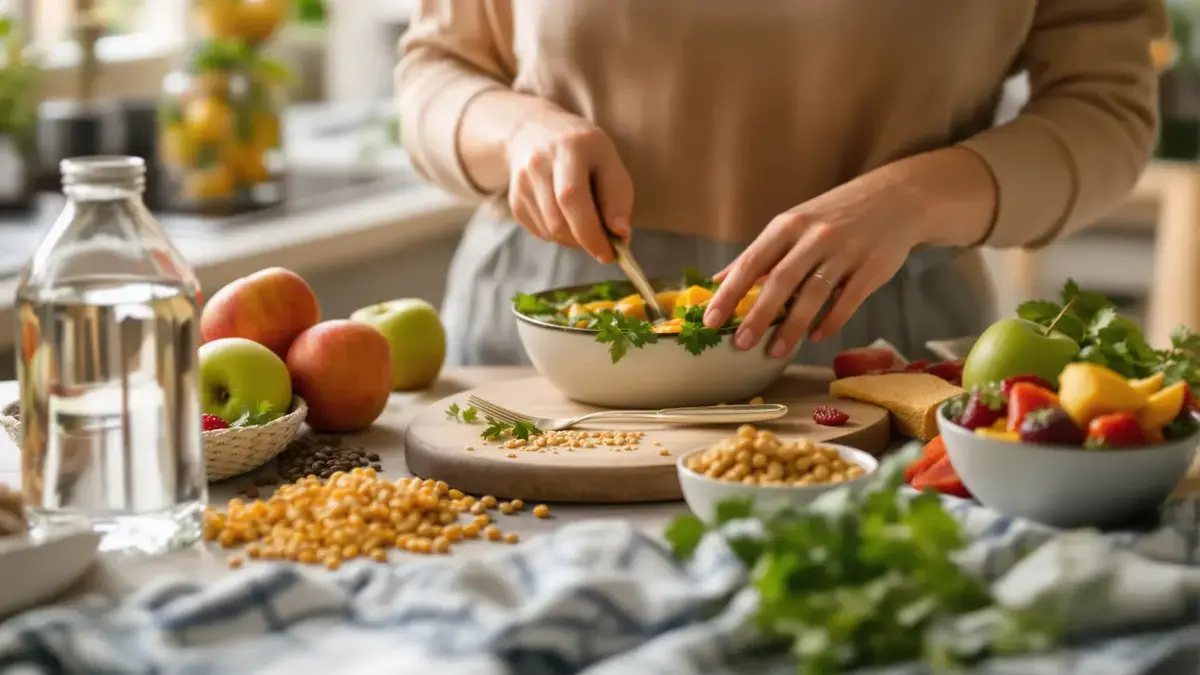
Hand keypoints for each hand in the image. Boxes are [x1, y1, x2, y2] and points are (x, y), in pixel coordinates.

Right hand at [506, 109, 633, 262]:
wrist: (535, 132)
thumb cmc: (583, 151)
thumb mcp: (609, 160)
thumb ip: (618, 197)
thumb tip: (620, 234)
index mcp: (569, 147)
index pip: (572, 197)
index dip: (590, 231)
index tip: (609, 253)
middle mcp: (538, 163)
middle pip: (558, 221)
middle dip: (585, 241)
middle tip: (603, 247)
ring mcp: (521, 183)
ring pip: (550, 232)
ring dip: (574, 239)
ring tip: (587, 224)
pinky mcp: (514, 201)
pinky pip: (541, 233)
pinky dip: (560, 235)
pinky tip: (568, 218)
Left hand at [703, 177, 926, 358]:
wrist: (896, 197)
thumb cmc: (834, 215)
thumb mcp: (793, 223)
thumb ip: (760, 254)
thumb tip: (719, 280)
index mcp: (788, 226)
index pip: (751, 262)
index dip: (730, 293)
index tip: (711, 320)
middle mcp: (814, 236)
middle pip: (780, 280)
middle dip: (758, 315)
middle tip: (740, 344)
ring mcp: (845, 251)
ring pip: (813, 294)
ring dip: (792, 326)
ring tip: (775, 352)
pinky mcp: (872, 266)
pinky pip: (848, 300)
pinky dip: (830, 322)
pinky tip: (815, 338)